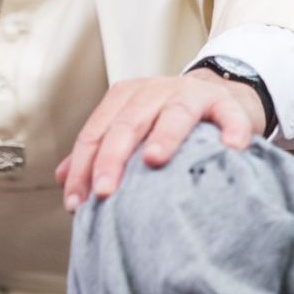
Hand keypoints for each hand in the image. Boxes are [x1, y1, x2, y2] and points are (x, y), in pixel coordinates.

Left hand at [57, 70, 266, 209]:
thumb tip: (63, 177)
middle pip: (127, 123)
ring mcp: (190, 94)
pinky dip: (230, 129)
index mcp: (125, 98)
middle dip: (112, 157)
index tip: (75, 202)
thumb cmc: (166, 120)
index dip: (83, 166)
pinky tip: (230, 148)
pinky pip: (228, 114)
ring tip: (154, 160)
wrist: (216, 96)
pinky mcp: (225, 102)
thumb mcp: (130, 128)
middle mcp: (154, 91)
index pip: (95, 132)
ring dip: (164, 135)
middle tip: (105, 191)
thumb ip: (99, 150)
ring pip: (174, 112)